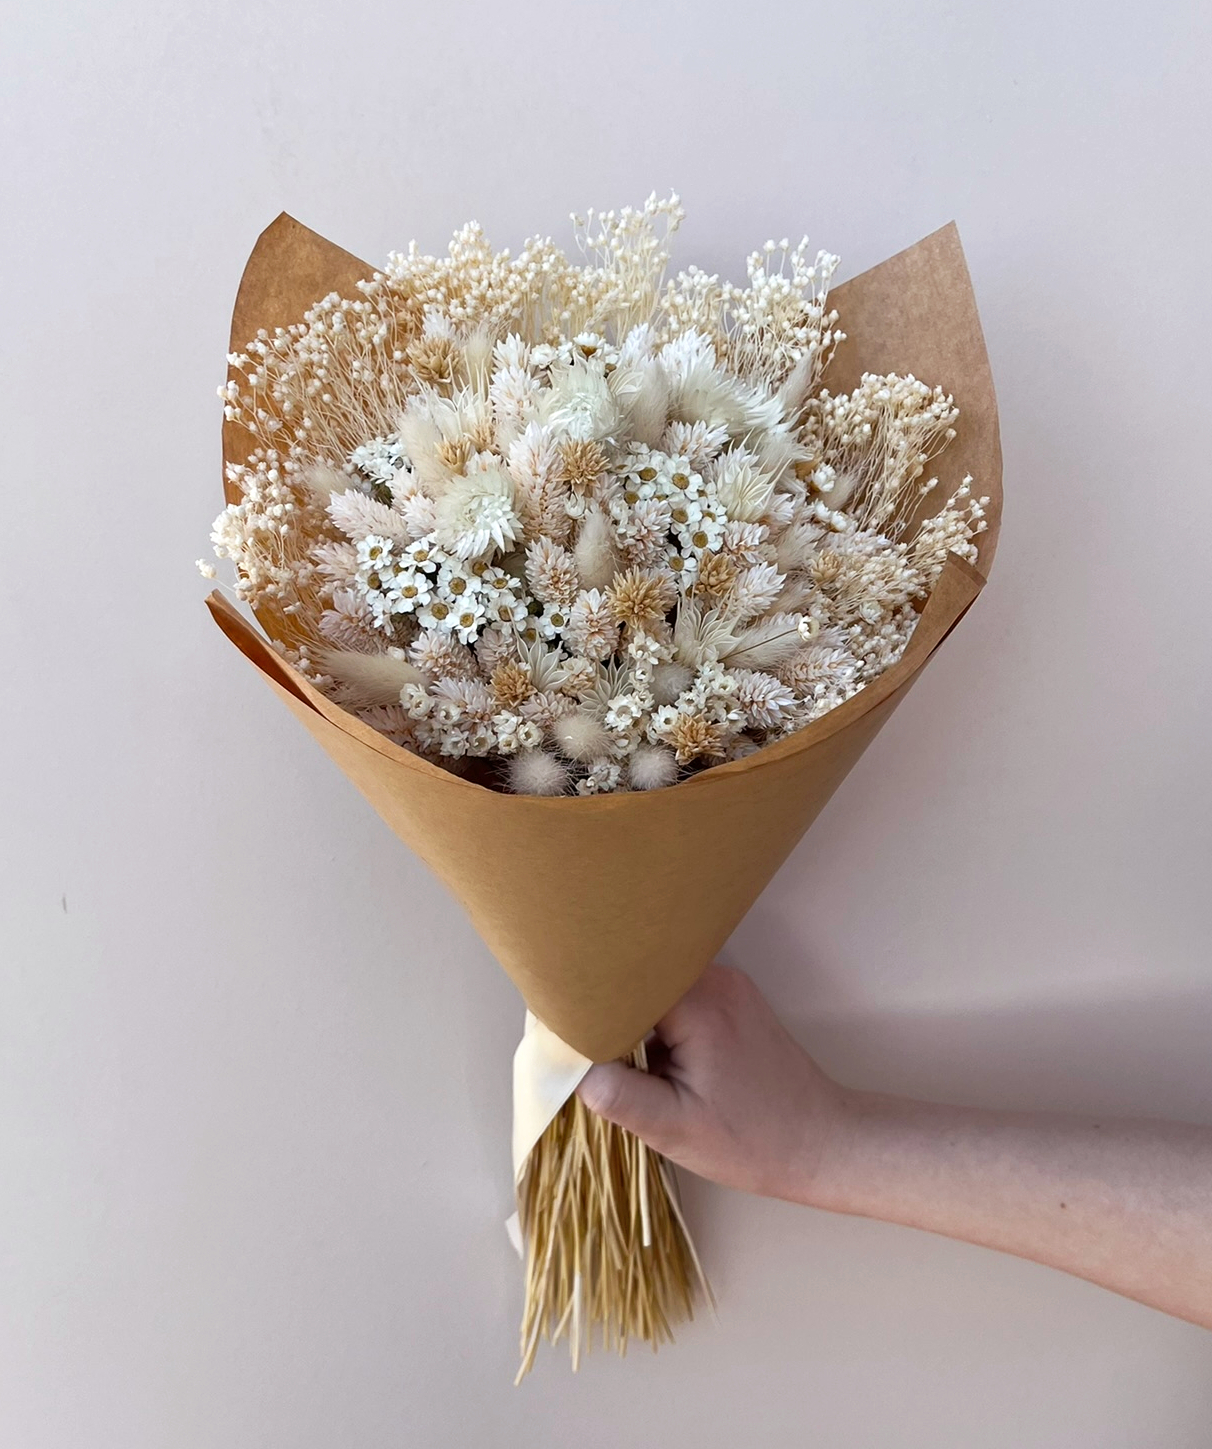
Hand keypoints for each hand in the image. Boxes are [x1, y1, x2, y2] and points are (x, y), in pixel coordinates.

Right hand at [577, 964, 846, 1203]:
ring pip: (658, 984)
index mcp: (700, 1004)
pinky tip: (649, 1055)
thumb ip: (621, 1096)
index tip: (555, 1020)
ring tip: (609, 1050)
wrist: (824, 1144)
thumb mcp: (676, 1129)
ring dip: (632, 1014)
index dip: (586, 996)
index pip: (624, 977)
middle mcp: (716, 979)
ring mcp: (729, 986)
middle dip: (605, 1003)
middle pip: (639, 973)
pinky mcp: (734, 1002)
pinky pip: (678, 996)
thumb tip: (572, 1068)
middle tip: (573, 1036)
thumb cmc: (753, 1141)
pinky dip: (657, 1020)